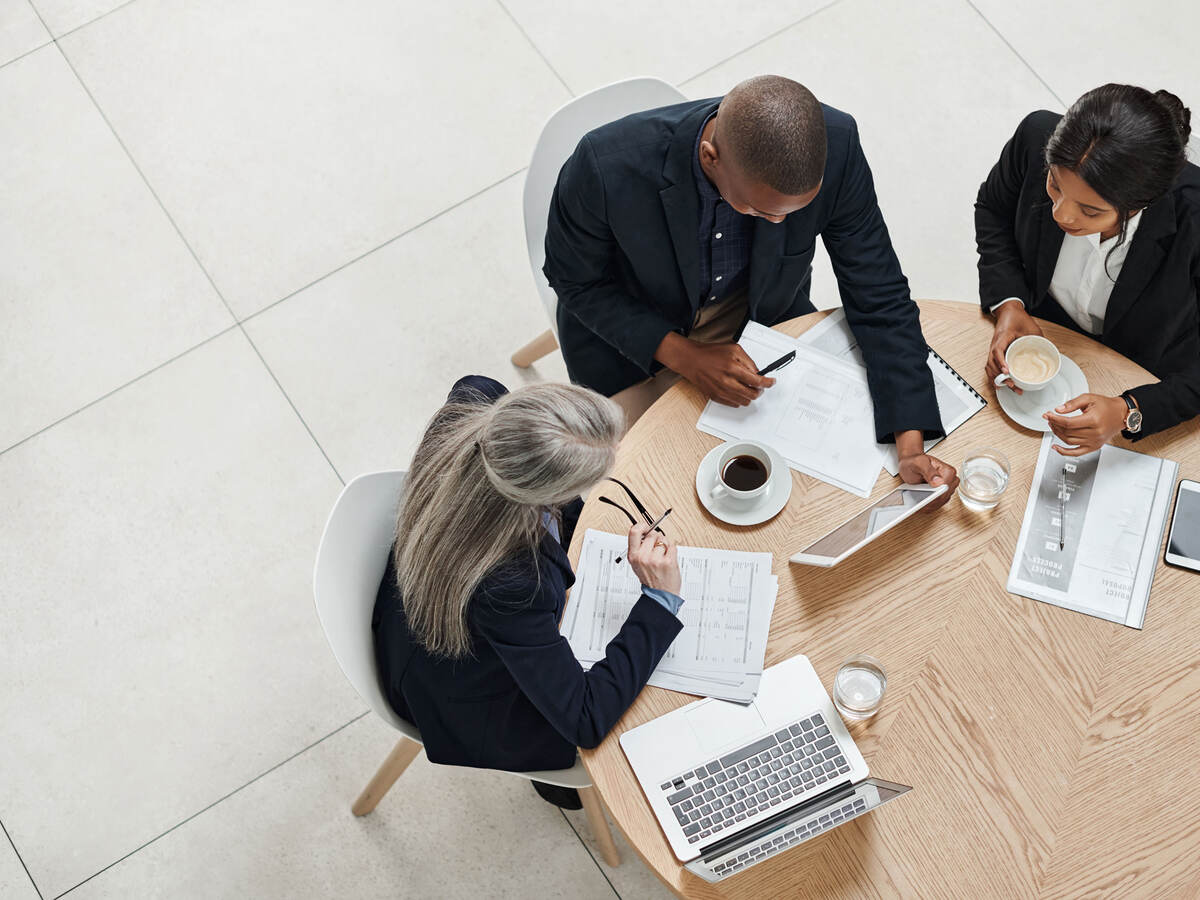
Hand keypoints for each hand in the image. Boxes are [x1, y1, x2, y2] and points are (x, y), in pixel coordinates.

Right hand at [626, 522, 681, 594]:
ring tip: (663, 557)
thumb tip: (645, 531)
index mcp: (633, 556)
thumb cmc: (651, 579)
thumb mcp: (637, 564)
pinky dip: (672, 550)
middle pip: (652, 534)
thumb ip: (639, 548)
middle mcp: (643, 557)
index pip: (634, 531)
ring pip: (664, 540)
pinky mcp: (668, 562)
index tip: (647, 528)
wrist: (661, 595)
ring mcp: (656, 559)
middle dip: (657, 537)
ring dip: (665, 546)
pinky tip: (668, 559)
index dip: (642, 526)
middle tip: (657, 546)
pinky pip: (672, 546)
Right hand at [656, 334, 774, 405]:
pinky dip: (740, 399)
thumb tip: (757, 373)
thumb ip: (748, 361)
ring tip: (748, 387)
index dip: (768, 383)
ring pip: (744, 401)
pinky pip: (734, 404)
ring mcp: (721, 391)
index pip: (757, 381)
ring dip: (750, 395)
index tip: (771, 382)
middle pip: (752, 394)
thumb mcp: (734, 349)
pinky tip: (738, 391)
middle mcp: (727, 382)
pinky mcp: (716, 397)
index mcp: (733, 368)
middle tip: (760, 386)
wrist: (692, 360)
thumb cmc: (711, 353)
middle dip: (760, 390)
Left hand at [896, 445, 958, 510]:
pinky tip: (920, 505)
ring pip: (940, 502)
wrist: (910, 463)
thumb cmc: (915, 462)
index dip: (934, 496)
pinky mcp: (942, 494)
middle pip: (943, 497)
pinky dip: (928, 506)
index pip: (945, 489)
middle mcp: (950, 481)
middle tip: (919, 502)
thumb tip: (938, 481)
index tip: (925, 499)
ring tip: (919, 504)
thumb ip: (928, 470)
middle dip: (931, 501)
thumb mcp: (919, 463)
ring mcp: (947, 489)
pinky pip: (937, 504)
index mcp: (948, 472)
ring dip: (929, 505)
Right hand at [987, 303, 1043, 393]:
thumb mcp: (1031, 328)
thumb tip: (1047, 353)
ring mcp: (993, 349)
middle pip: (992, 364)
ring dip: (997, 379)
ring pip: (990, 367)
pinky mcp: (995, 353)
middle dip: (1000, 377)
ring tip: (1009, 387)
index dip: (1001, 363)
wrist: (1009, 312)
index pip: (997, 351)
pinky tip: (1000, 384)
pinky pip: (990, 366)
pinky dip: (994, 376)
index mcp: (1002, 337)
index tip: (1007, 372)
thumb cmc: (1017, 318)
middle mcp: (994, 345)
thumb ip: (1038, 340)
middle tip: (1012, 384)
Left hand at [1043, 394, 1126, 455]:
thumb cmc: (1106, 406)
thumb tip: (1058, 410)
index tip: (1047, 415)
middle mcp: (1095, 433)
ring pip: (1069, 441)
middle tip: (1050, 418)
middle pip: (1067, 432)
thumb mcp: (1089, 398)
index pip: (1068, 423)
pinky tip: (1055, 447)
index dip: (1054, 419)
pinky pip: (1076, 453)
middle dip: (1055, 425)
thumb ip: (1072, 404)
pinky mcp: (1094, 446)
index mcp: (1093, 420)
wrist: (1120, 414)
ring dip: (1057, 434)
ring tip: (1053, 426)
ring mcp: (1094, 441)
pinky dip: (1064, 452)